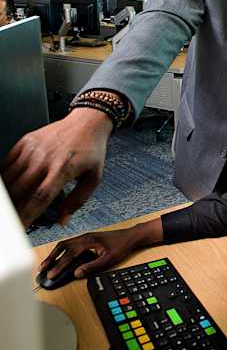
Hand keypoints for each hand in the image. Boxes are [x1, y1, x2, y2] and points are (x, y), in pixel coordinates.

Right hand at [1, 108, 112, 225]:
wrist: (87, 122)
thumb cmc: (91, 150)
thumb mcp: (94, 178)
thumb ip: (78, 201)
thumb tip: (63, 220)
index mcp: (63, 169)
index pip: (40, 197)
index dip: (28, 215)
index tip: (21, 227)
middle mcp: (45, 158)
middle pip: (20, 190)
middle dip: (14, 209)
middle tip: (13, 221)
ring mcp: (32, 149)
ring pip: (10, 178)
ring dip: (8, 195)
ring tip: (10, 207)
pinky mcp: (25, 142)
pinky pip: (7, 163)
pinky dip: (4, 178)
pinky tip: (8, 189)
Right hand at [38, 219, 162, 279]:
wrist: (130, 236)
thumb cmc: (121, 246)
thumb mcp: (108, 259)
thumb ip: (92, 266)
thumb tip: (76, 273)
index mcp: (89, 241)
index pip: (70, 254)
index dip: (59, 265)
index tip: (51, 274)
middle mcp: (84, 237)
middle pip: (62, 246)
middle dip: (51, 258)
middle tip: (42, 268)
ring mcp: (85, 237)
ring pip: (65, 244)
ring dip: (55, 254)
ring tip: (47, 264)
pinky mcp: (87, 239)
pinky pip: (70, 244)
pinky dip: (62, 251)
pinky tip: (59, 257)